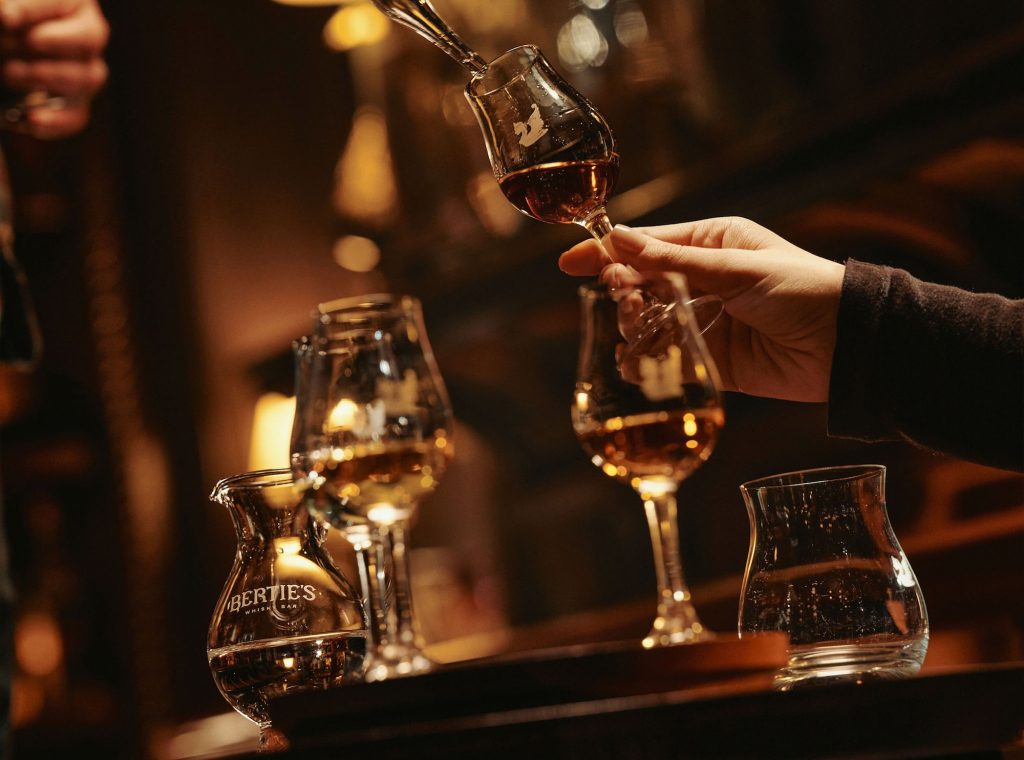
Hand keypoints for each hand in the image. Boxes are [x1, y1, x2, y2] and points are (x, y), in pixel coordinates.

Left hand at [0, 0, 108, 138]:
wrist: (5, 48)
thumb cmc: (8, 20)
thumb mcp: (7, 8)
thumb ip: (11, 6)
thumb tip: (8, 16)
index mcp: (72, 3)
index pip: (60, 3)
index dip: (31, 11)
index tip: (5, 18)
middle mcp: (87, 37)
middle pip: (87, 42)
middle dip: (40, 45)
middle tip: (3, 44)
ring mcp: (85, 73)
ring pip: (86, 79)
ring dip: (43, 77)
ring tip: (8, 73)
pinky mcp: (76, 105)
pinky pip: (78, 117)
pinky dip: (57, 121)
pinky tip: (33, 119)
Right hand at [559, 217, 845, 401]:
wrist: (847, 345)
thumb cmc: (801, 289)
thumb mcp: (734, 269)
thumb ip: (671, 262)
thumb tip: (614, 239)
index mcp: (711, 244)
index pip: (647, 246)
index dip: (607, 254)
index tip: (569, 264)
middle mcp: (704, 281)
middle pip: (642, 287)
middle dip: (624, 296)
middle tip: (625, 304)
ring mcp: (706, 321)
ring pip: (650, 325)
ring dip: (635, 330)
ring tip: (636, 334)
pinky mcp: (713, 361)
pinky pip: (669, 361)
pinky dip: (648, 365)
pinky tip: (635, 366)